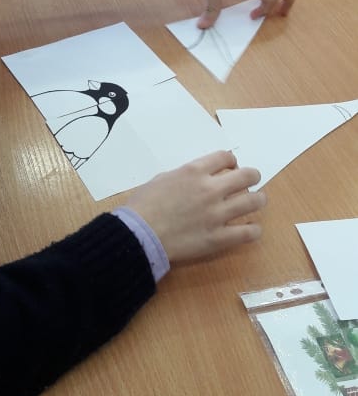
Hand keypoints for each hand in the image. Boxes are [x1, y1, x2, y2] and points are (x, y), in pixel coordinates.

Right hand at [124, 150, 264, 263]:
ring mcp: (217, 214)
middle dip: (252, 177)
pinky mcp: (219, 238)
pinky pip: (249, 232)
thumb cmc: (143, 206)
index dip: (231, 161)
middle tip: (249, 182)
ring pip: (254, 202)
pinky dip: (253, 229)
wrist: (138, 235)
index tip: (231, 167)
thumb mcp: (161, 179)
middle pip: (248, 176)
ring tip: (255, 202)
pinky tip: (249, 229)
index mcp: (194, 171)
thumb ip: (184, 176)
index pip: (226, 157)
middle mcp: (211, 189)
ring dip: (258, 200)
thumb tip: (196, 179)